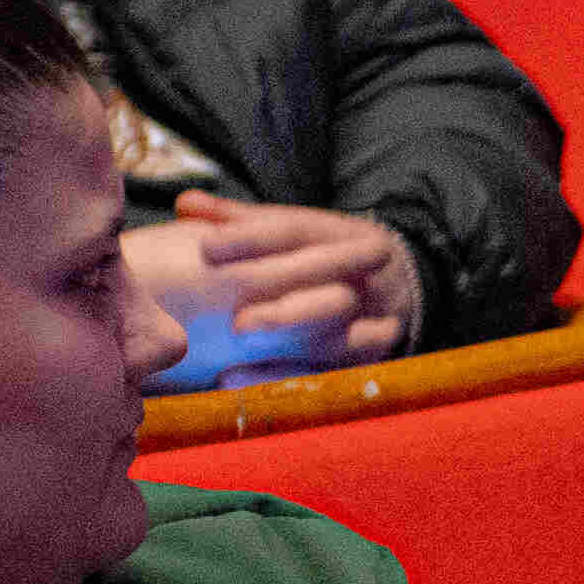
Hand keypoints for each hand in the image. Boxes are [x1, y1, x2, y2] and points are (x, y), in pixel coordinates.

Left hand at [130, 199, 419, 374]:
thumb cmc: (326, 253)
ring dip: (288, 350)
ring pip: (337, 339)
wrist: (398, 286)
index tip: (206, 247)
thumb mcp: (295, 230)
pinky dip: (282, 378)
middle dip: (282, 310)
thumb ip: (239, 221)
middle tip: (236, 324)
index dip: (251, 239)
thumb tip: (185, 204)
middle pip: (327, 291)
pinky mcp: (370, 359)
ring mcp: (376, 321)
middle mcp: (366, 278)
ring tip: (235, 356)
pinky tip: (236, 379)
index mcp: (347, 235)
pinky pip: (328, 374)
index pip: (297, 233)